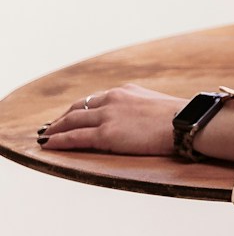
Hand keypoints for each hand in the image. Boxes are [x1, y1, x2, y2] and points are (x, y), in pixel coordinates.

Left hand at [38, 84, 182, 155]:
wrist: (186, 122)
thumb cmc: (180, 117)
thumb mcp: (156, 103)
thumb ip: (141, 107)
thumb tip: (143, 118)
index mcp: (125, 91)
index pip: (95, 99)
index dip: (80, 108)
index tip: (71, 115)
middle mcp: (112, 99)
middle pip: (78, 108)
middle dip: (62, 118)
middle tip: (52, 126)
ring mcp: (107, 116)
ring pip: (71, 122)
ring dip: (55, 129)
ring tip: (45, 136)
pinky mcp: (105, 134)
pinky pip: (74, 137)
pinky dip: (58, 140)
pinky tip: (47, 144)